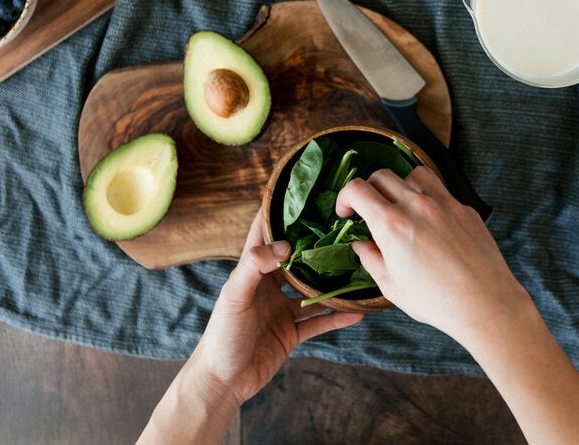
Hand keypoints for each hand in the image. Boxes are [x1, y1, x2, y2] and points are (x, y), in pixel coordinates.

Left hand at [138, 214, 361, 443]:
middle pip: (296, 261)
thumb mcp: (235, 296)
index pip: (263, 236)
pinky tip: (356, 312)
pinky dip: (336, 317)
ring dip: (331, 283)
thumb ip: (254, 267)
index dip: (278, 215)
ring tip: (356, 269)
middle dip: (314, 247)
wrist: (223, 381)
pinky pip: (318, 322)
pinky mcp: (291, 333)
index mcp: (250, 272)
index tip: (300, 195)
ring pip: (312, 291)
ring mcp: (281, 310)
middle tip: (340, 229)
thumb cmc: (221, 335)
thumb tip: (285, 245)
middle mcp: (268, 287)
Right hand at [335, 166, 530, 343]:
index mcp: (392, 224)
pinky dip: (428, 200)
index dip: (345, 197)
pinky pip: (441, 191)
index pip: (357, 189)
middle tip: (370, 211)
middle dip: (369, 190)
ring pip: (414, 174)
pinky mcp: (465, 209)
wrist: (485, 304)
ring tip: (402, 208)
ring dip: (401, 185)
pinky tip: (431, 224)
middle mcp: (417, 205)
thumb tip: (360, 243)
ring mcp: (444, 203)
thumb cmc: (436, 301)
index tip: (346, 212)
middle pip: (382, 176)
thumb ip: (370, 257)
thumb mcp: (390, 285)